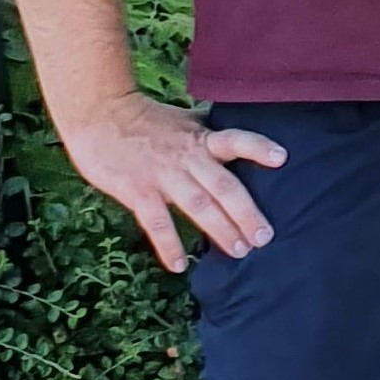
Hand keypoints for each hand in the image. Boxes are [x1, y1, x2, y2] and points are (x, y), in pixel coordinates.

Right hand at [59, 89, 284, 273]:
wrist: (98, 114)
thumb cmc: (143, 118)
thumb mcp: (183, 120)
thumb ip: (207, 133)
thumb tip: (235, 138)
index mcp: (200, 139)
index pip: (235, 140)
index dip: (258, 148)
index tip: (282, 158)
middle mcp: (187, 158)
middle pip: (223, 186)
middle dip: (246, 213)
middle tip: (265, 238)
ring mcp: (163, 175)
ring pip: (198, 205)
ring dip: (220, 230)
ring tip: (239, 251)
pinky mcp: (137, 190)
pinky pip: (157, 222)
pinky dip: (168, 245)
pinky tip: (179, 266)